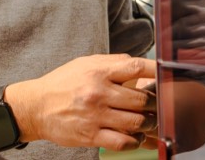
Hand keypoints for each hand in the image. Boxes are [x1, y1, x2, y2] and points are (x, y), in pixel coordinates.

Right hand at [7, 54, 156, 151]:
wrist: (36, 106)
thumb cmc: (63, 83)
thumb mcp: (86, 63)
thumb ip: (113, 63)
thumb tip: (139, 64)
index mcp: (99, 71)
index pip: (136, 68)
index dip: (157, 71)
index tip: (169, 74)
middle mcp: (99, 92)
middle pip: (141, 99)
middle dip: (154, 104)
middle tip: (157, 105)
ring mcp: (95, 116)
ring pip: (136, 122)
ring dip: (147, 123)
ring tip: (148, 121)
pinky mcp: (90, 135)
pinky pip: (122, 141)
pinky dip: (134, 140)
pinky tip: (135, 136)